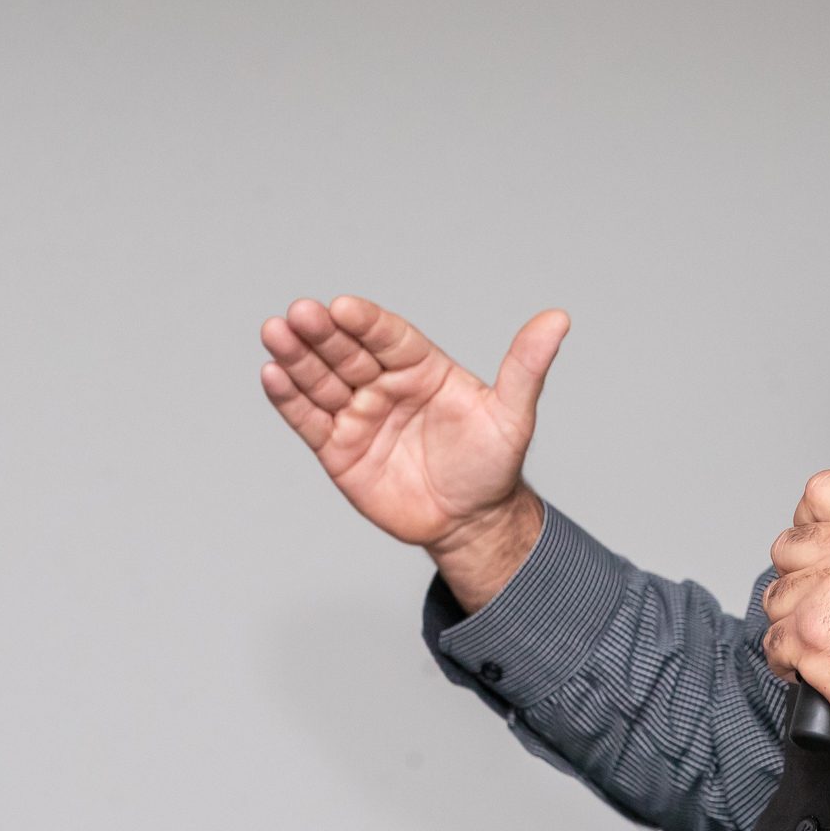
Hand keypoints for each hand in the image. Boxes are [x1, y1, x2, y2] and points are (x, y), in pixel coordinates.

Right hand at [259, 295, 567, 609]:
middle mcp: (386, 385)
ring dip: (296, 357)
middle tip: (299, 312)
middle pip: (348, 352)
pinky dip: (289, 398)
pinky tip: (271, 374)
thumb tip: (558, 318)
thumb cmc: (492, 465)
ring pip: (321, 380)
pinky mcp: (337, 449)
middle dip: (322, 333)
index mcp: (423, 368)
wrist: (471, 523)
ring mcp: (359, 415)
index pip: (389, 337)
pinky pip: (309, 420)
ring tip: (274, 332)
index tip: (343, 306)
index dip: (366, 322)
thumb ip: (526, 367)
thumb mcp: (513, 415)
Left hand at [763, 471, 829, 766]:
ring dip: (792, 618)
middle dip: (799, 575)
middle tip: (823, 599)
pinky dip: (787, 658)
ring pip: (775, 595)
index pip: (820, 490)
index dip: (810, 517)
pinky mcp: (807, 639)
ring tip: (826, 636)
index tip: (813, 536)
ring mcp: (825, 596)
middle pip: (787, 546)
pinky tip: (814, 662)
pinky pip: (771, 641)